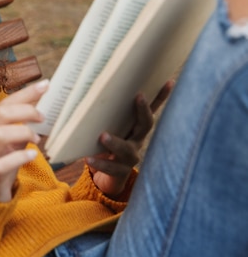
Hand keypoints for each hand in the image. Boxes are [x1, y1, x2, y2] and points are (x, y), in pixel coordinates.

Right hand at [0, 80, 47, 201]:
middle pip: (0, 115)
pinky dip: (19, 157)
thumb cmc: (0, 162)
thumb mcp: (9, 141)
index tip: (46, 86)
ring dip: (23, 132)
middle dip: (26, 111)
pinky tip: (33, 155)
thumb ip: (20, 123)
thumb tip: (42, 101)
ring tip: (37, 138)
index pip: (3, 104)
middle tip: (43, 118)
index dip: (25, 93)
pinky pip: (2, 164)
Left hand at [86, 81, 173, 197]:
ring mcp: (131, 156)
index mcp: (136, 127)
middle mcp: (138, 140)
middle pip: (146, 124)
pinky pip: (111, 167)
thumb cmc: (107, 144)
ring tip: (103, 136)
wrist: (109, 176)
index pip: (151, 109)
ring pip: (127, 149)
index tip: (168, 81)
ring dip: (115, 142)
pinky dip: (99, 163)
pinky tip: (88, 158)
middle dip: (144, 110)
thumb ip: (105, 114)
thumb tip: (91, 90)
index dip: (162, 96)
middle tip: (139, 97)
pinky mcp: (120, 171)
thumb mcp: (109, 127)